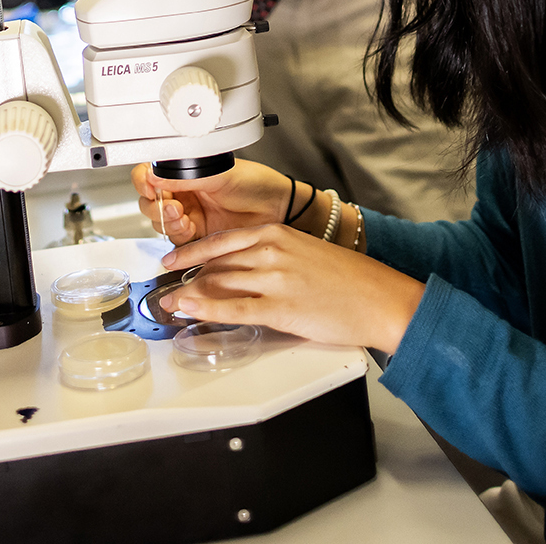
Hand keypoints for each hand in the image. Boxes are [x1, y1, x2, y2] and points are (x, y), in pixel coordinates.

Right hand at [133, 159, 291, 245]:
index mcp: (186, 173)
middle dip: (155, 204)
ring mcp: (191, 216)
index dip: (144, 180)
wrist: (279, 209)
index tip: (149, 185)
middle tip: (171, 204)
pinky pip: (177, 242)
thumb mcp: (217, 174)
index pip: (151, 175)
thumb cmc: (256, 184)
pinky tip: (189, 228)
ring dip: (166, 220)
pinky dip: (178, 237)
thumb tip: (155, 175)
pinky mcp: (199, 238)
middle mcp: (185, 194)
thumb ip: (184, 177)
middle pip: (150, 202)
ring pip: (161, 223)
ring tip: (182, 216)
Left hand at [161, 222, 425, 352]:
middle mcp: (272, 251)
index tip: (173, 260)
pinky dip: (207, 310)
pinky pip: (234, 308)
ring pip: (219, 284)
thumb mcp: (306, 253)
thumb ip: (274, 255)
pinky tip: (191, 312)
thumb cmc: (351, 279)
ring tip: (170, 305)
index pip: (222, 240)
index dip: (192, 252)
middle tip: (163, 287)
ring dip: (188, 295)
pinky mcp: (281, 308)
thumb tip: (245, 269)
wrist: (382, 299)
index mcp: (277, 233)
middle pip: (215, 263)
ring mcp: (275, 279)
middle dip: (185, 277)